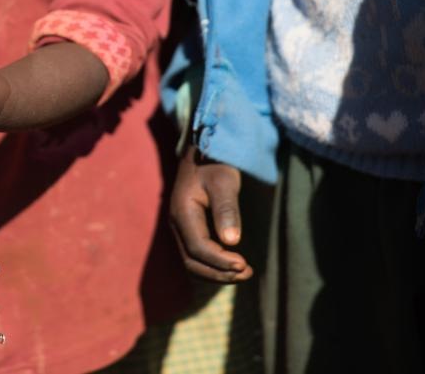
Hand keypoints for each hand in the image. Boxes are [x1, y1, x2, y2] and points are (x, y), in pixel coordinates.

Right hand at [169, 145, 251, 281]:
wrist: (203, 151)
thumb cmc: (216, 163)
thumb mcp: (224, 182)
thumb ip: (226, 210)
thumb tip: (232, 242)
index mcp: (182, 212)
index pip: (198, 248)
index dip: (220, 261)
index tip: (245, 264)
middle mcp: (177, 224)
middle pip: (192, 261)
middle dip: (219, 272)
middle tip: (248, 272)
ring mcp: (180, 228)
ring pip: (193, 262)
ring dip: (217, 272)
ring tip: (243, 272)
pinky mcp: (188, 229)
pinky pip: (196, 255)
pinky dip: (213, 265)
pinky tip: (232, 264)